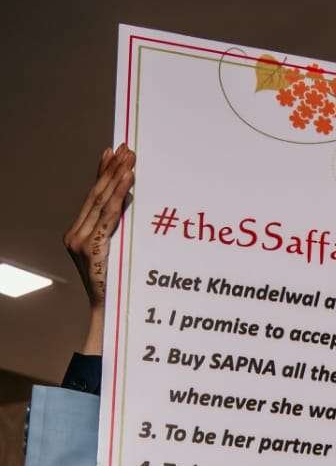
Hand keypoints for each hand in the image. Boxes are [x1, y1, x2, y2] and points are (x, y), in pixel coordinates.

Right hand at [63, 144, 134, 351]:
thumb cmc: (120, 289)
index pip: (92, 198)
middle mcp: (74, 237)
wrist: (111, 315)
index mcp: (77, 236)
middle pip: (95, 195)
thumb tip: (130, 201)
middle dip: (112, 170)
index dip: (102, 173)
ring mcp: (80, 243)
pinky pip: (107, 217)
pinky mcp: (90, 249)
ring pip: (101, 202)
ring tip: (130, 159)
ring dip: (117, 177)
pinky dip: (118, 196)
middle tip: (127, 149)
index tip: (113, 152)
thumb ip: (118, 231)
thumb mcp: (118, 254)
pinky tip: (127, 180)